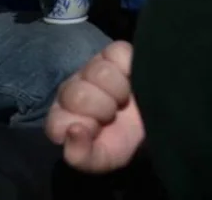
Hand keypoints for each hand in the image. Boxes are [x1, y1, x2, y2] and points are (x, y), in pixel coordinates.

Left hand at [45, 41, 143, 174]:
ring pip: (100, 72)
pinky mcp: (113, 52)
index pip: (58, 121)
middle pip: (79, 94)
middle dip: (103, 109)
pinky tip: (131, 78)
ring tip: (124, 98)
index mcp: (61, 118)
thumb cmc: (122, 143)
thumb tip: (74, 129)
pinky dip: (129, 66)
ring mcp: (91, 68)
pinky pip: (118, 51)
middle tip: (113, 115)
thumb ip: (80, 155)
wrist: (153, 125)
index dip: (83, 127)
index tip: (98, 132)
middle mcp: (71, 90)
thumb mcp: (101, 159)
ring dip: (119, 90)